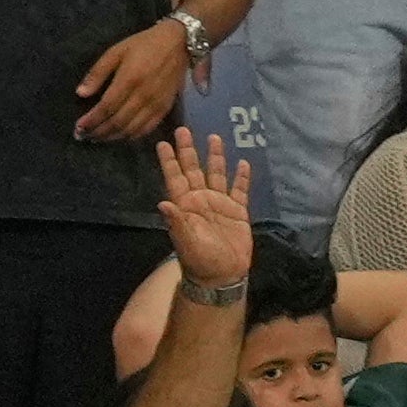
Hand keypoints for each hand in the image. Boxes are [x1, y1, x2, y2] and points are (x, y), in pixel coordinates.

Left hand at [75, 15, 195, 145]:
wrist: (178, 45)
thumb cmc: (143, 45)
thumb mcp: (116, 51)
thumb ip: (98, 73)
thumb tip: (81, 93)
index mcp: (128, 80)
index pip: (106, 108)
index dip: (91, 121)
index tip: (78, 128)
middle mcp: (143, 97)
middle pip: (117, 122)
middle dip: (98, 132)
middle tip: (83, 136)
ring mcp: (156, 105)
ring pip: (131, 129)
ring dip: (112, 137)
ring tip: (98, 138)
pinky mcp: (165, 109)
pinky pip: (147, 129)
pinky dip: (132, 136)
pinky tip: (120, 136)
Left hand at [153, 127, 253, 289]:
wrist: (223, 276)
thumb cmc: (200, 260)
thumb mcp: (185, 242)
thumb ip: (177, 222)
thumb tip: (163, 203)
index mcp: (185, 205)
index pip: (175, 178)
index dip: (170, 161)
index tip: (163, 143)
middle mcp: (201, 199)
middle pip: (194, 170)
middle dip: (189, 151)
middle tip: (183, 130)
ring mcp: (220, 204)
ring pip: (217, 175)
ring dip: (215, 157)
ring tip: (215, 138)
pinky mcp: (238, 212)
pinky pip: (240, 191)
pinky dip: (241, 178)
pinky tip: (243, 163)